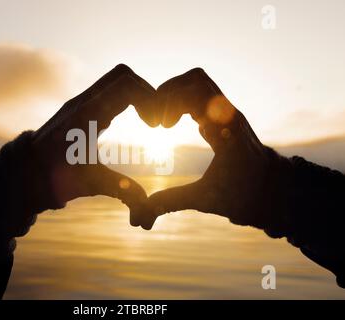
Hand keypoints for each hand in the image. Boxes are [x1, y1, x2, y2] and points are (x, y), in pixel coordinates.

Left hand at [31, 64, 158, 228]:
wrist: (23, 173)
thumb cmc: (53, 179)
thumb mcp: (89, 184)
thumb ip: (121, 190)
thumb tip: (145, 205)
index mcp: (86, 117)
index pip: (125, 86)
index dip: (149, 100)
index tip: (155, 126)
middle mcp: (82, 103)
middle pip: (123, 75)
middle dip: (146, 92)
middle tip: (153, 119)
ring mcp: (79, 102)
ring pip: (115, 79)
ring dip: (136, 94)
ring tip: (146, 120)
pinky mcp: (79, 107)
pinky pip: (107, 89)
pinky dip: (126, 98)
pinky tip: (130, 121)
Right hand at [147, 68, 285, 229]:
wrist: (277, 193)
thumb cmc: (247, 196)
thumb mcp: (206, 200)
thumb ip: (172, 202)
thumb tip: (141, 216)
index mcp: (224, 128)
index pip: (194, 91)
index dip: (168, 101)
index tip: (159, 126)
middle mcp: (228, 115)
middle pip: (196, 79)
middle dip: (168, 92)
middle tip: (157, 120)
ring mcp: (227, 114)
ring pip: (199, 83)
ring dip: (175, 95)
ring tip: (163, 122)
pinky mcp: (224, 118)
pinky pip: (201, 95)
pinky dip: (182, 102)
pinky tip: (172, 125)